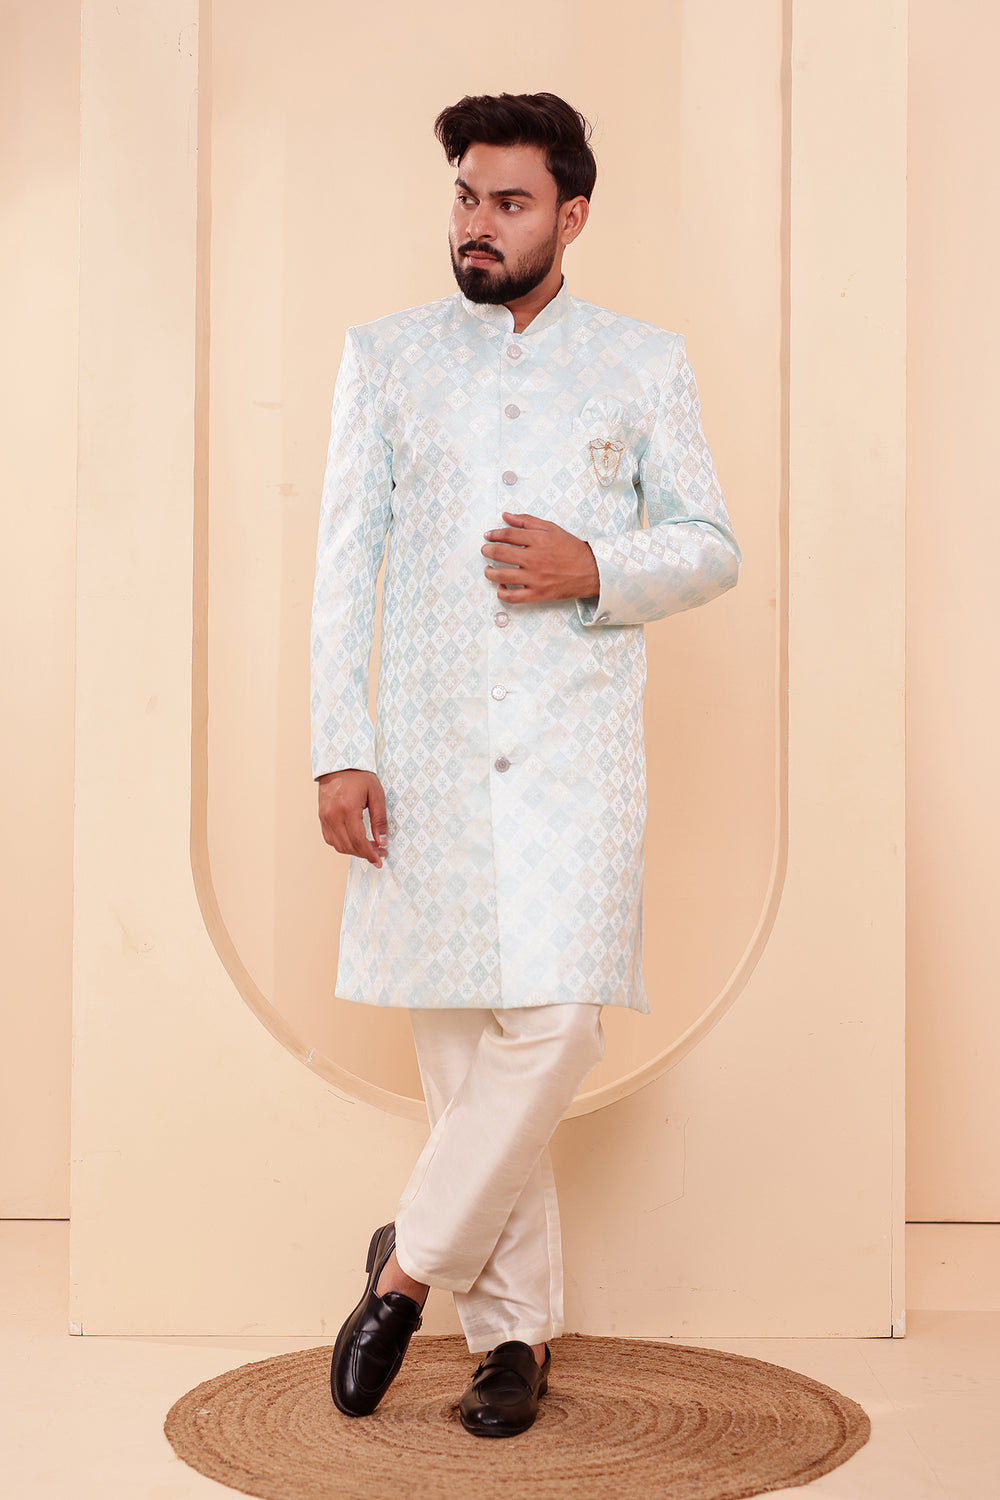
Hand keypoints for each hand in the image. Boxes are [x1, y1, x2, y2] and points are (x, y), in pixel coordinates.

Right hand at [318, 769, 386, 867]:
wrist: (339, 764)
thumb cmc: (358, 776)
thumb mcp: (376, 794)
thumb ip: (379, 819)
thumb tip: (382, 841)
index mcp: (347, 809)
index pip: (359, 841)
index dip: (370, 854)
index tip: (379, 860)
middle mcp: (333, 816)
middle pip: (348, 846)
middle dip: (365, 854)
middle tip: (378, 853)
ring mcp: (325, 817)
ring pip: (338, 846)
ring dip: (354, 851)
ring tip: (368, 847)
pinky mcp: (321, 817)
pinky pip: (330, 839)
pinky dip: (342, 844)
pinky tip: (354, 841)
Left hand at [481, 511, 599, 602]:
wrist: (592, 571)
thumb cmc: (573, 550)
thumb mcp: (552, 529)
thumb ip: (528, 522)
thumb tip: (506, 516)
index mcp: (539, 540)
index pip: (508, 535)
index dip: (494, 534)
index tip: (488, 535)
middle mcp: (535, 559)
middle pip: (500, 553)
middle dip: (488, 550)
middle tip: (485, 550)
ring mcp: (535, 578)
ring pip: (502, 575)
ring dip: (490, 572)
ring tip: (488, 569)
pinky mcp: (538, 594)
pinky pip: (512, 597)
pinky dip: (502, 592)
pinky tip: (500, 586)